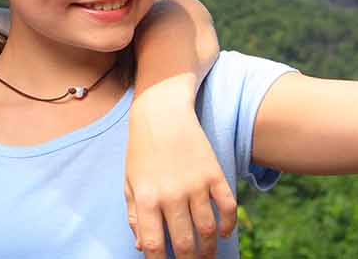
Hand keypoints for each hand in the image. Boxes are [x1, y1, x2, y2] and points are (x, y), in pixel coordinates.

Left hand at [124, 73, 234, 258]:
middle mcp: (171, 194)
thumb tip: (143, 246)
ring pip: (208, 230)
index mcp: (146, 198)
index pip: (154, 244)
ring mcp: (195, 184)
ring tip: (207, 257)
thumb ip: (134, 215)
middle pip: (185, 243)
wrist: (162, 112)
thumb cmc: (142, 150)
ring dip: (209, 250)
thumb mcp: (130, 182)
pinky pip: (228, 207)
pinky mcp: (214, 173)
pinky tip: (222, 233)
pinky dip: (228, 225)